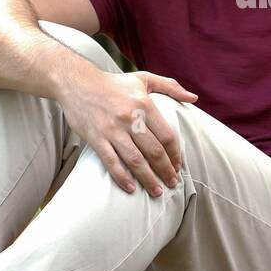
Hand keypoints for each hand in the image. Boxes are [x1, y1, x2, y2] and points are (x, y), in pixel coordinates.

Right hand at [59, 70, 197, 197]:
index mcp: (144, 104)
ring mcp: (112, 130)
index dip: (175, 154)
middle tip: (173, 183)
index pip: (166, 135)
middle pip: (154, 151)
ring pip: (135, 160)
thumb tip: (193, 98)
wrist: (77, 82)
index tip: (179, 165)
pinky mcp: (96, 138)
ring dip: (148, 179)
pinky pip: (111, 162)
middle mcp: (130, 118)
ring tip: (157, 191)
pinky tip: (131, 188)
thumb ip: (171, 87)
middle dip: (166, 171)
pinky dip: (122, 177)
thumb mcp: (144, 79)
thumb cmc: (114, 83)